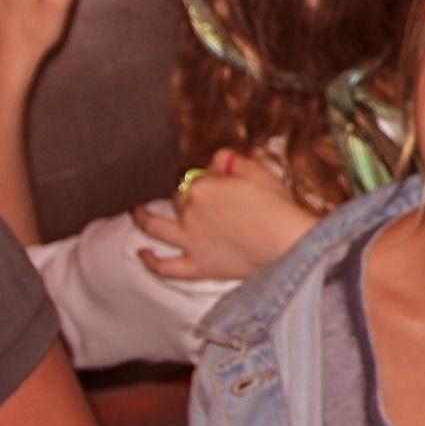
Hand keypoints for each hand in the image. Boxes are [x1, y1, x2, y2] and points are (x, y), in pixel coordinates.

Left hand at [134, 150, 318, 281]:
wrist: (287, 244)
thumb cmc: (277, 208)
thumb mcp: (258, 171)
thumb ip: (232, 160)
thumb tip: (217, 159)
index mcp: (203, 187)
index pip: (198, 176)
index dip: (211, 177)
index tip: (223, 179)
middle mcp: (190, 212)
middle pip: (180, 198)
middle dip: (187, 195)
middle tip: (204, 197)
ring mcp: (191, 241)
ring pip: (157, 227)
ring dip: (143, 219)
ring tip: (137, 213)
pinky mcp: (198, 266)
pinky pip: (167, 266)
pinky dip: (151, 261)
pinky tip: (142, 253)